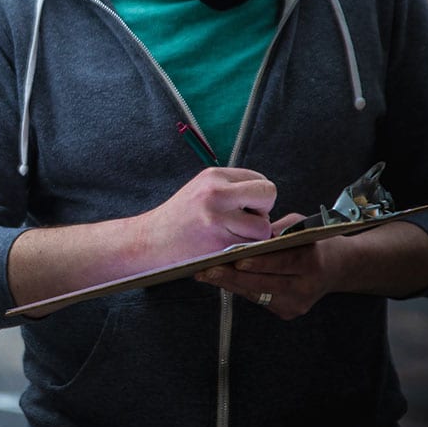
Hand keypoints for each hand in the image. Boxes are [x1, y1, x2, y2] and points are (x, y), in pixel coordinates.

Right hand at [135, 167, 275, 266]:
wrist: (150, 241)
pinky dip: (246, 250)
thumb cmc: (179, 219)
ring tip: (230, 235)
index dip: (257, 197)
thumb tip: (277, 206)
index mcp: (213, 176)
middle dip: (263, 211)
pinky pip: (252, 247)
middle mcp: (216, 192)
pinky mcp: (219, 242)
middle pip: (268, 194)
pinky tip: (226, 247)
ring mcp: (218, 217)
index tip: (242, 208)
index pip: (260, 179)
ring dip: (254, 235)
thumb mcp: (202, 191)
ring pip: (263, 225)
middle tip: (243, 221)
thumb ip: (233, 190)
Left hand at [194, 212, 338, 319]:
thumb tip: (247, 234)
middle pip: (264, 283)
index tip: (236, 259)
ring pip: (257, 294)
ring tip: (206, 275)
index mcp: (312, 262)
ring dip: (229, 285)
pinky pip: (258, 300)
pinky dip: (240, 289)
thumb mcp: (298, 226)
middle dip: (233, 276)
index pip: (283, 263)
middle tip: (207, 269)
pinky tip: (221, 281)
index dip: (259, 263)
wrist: (336, 267)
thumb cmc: (311, 241)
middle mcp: (306, 287)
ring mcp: (297, 303)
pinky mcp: (288, 312)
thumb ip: (276, 230)